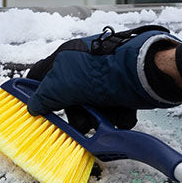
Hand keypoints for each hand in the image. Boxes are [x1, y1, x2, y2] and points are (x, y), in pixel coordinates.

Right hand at [26, 26, 181, 132]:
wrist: (150, 72)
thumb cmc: (107, 71)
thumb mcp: (66, 84)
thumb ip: (46, 96)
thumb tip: (31, 106)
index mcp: (66, 57)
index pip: (40, 74)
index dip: (33, 92)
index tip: (31, 111)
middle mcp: (83, 67)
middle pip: (68, 98)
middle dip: (76, 115)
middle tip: (82, 124)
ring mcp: (103, 78)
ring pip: (92, 107)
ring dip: (99, 119)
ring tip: (108, 120)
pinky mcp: (121, 89)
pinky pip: (112, 109)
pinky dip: (117, 116)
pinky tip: (124, 115)